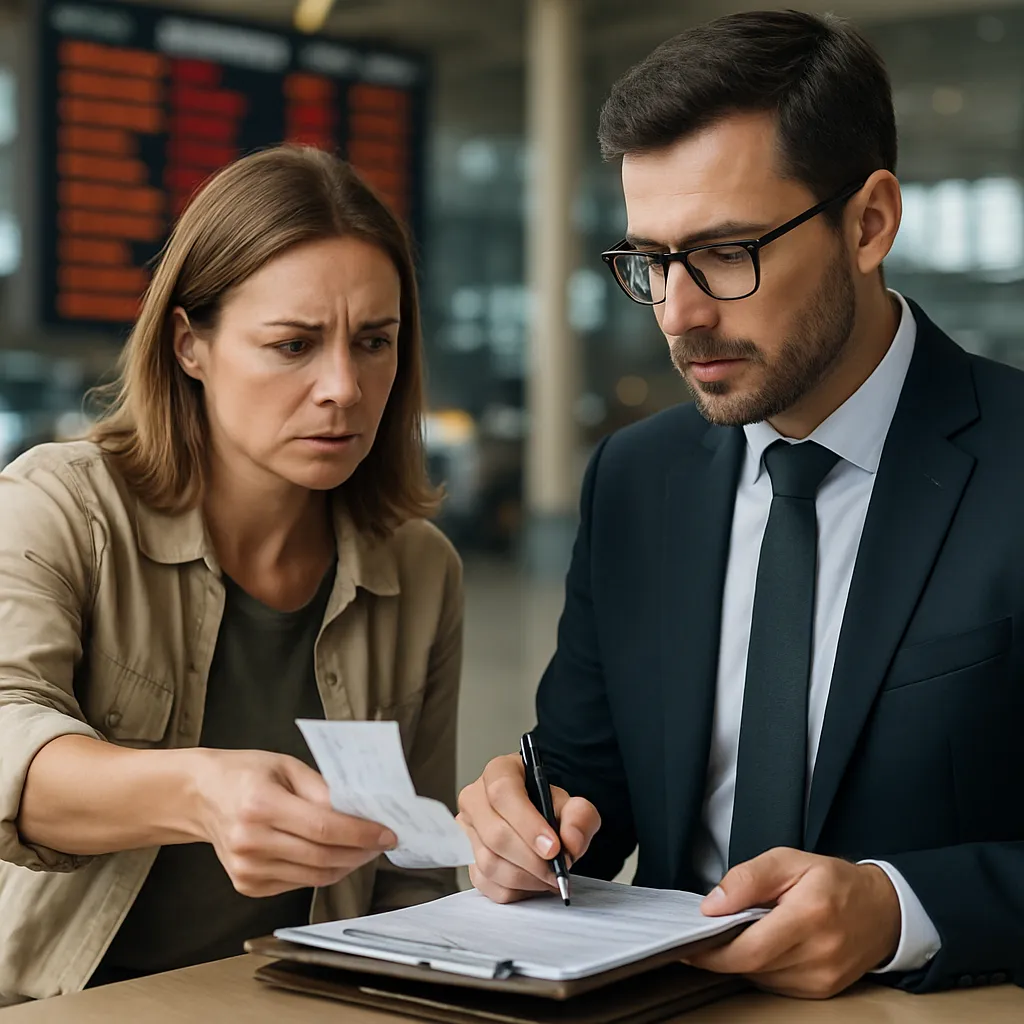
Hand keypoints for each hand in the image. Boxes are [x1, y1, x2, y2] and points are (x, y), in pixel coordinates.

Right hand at [189, 749, 396, 897]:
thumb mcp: (286, 766)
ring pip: (314, 876)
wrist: (200, 796)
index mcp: (260, 805)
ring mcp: (246, 869)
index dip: (361, 834)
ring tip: (364, 849)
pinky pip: (298, 884)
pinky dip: (323, 872)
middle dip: (361, 852)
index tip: (388, 833)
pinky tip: (334, 856)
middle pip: (322, 857)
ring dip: (347, 865)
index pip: (323, 828)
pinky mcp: (246, 885)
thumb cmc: (245, 774)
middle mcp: (250, 842)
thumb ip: (322, 789)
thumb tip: (360, 810)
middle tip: (382, 841)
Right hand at [457, 753, 600, 902]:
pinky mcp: (467, 859)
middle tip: (558, 871)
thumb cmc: (549, 808)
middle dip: (532, 860)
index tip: (553, 848)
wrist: (539, 823)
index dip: (528, 824)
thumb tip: (570, 842)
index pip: (503, 793)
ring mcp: (467, 830)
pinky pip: (487, 884)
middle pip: (495, 834)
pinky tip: (533, 881)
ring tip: (550, 877)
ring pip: (489, 863)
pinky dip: (515, 890)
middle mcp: (475, 798)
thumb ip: (580, 817)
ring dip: (526, 878)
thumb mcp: (573, 805)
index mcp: (499, 772)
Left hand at [684, 849, 900, 998]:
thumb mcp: (789, 860)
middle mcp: (818, 954)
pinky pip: (775, 984)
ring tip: (736, 934)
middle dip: (720, 954)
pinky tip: (762, 945)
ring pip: (760, 978)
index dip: (713, 952)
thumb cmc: (834, 881)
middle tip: (702, 937)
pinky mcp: (822, 990)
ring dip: (740, 960)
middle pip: (751, 966)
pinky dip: (760, 967)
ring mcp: (822, 978)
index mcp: (809, 916)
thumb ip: (748, 878)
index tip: (689, 943)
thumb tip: (713, 905)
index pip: (750, 948)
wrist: (883, 911)